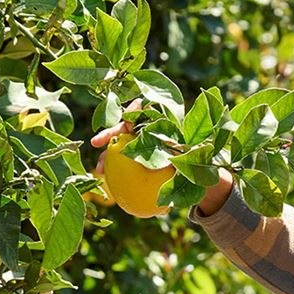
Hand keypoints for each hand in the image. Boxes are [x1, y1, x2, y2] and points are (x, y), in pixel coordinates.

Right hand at [89, 98, 232, 214]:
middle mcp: (147, 133)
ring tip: (100, 170)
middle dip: (109, 133)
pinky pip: (121, 164)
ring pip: (119, 147)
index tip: (126, 119)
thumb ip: (183, 150)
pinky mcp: (135, 160)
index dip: (133, 112)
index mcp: (161, 126)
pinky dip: (113, 171)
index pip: (144, 114)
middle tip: (97, 143)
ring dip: (107, 156)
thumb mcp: (192, 154)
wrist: (197, 173)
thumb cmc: (196, 160)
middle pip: (124, 129)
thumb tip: (178, 148)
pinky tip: (105, 181)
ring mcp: (139, 146)